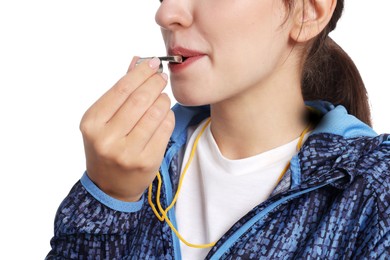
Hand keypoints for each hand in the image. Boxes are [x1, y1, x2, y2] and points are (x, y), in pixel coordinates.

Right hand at [80, 57, 174, 201]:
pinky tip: (165, 114)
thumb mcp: (104, 120)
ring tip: (162, 97)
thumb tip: (137, 61)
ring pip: (155, 113)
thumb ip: (120, 91)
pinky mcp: (147, 161)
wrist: (110, 186)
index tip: (152, 63)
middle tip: (161, 77)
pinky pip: (165, 129)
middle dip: (155, 83)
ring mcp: (127, 152)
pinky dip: (168, 116)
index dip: (140, 73)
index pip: (121, 89)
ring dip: (163, 100)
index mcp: (92, 123)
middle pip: (140, 100)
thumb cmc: (107, 146)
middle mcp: (107, 138)